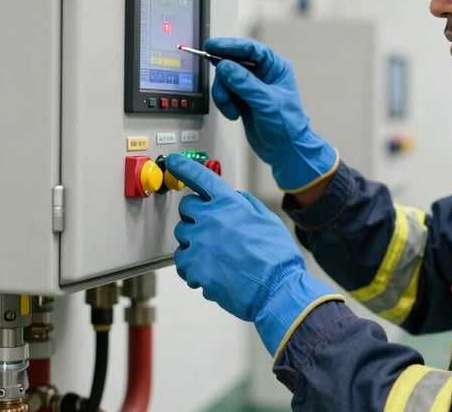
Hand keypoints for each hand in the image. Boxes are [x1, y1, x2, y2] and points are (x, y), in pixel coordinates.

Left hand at [166, 154, 340, 354]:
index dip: (184, 167)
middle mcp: (211, 219)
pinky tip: (210, 271)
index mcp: (230, 204)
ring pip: (182, 236)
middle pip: (186, 208)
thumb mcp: (268, 220)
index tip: (174, 162)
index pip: (201, 177)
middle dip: (194, 215)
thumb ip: (247, 205)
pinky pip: (182, 262)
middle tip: (208, 228)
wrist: (276, 289)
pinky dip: (192, 267)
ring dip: (193, 242)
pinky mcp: (194, 267)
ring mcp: (200, 243)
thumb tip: (236, 198)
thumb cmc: (277, 258)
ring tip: (214, 255)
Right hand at [205, 37, 337, 192]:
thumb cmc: (287, 126)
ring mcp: (250, 86)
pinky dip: (224, 103)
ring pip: (224, 78)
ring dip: (223, 94)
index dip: (230, 45)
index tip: (212, 46)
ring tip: (232, 109)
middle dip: (224, 77)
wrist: (284, 150)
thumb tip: (225, 65)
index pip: (250, 49)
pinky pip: (223, 92)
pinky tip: (234, 114)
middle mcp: (262, 74)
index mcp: (275, 67)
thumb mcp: (266, 102)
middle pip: (232, 62)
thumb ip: (245, 83)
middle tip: (223, 89)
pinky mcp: (241, 98)